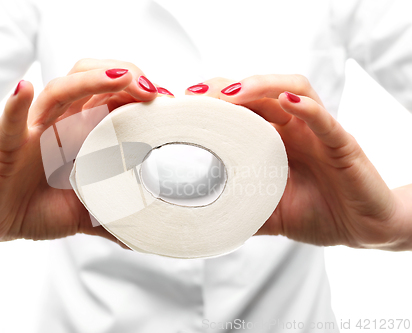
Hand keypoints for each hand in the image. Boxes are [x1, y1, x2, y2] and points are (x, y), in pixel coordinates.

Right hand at [0, 59, 165, 247]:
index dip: (139, 93)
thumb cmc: (37, 209)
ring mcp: (33, 132)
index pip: (112, 99)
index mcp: (81, 134)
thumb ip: (113, 220)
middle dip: (125, 78)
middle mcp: (60, 124)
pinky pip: (9, 124)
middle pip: (91, 81)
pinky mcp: (5, 148)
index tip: (168, 102)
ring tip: (122, 79)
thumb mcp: (85, 214)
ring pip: (60, 92)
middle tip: (153, 90)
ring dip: (91, 80)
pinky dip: (16, 105)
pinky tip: (25, 88)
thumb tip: (142, 237)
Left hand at [186, 75, 407, 249]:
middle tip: (196, 95)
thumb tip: (200, 220)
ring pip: (291, 90)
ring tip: (231, 93)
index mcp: (272, 140)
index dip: (213, 102)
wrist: (360, 230)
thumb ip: (239, 211)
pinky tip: (286, 101)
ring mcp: (316, 132)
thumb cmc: (315, 215)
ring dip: (260, 86)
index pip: (241, 108)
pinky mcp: (342, 144)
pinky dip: (307, 107)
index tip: (184, 105)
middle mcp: (292, 129)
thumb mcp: (267, 214)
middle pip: (259, 92)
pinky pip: (325, 119)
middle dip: (226, 88)